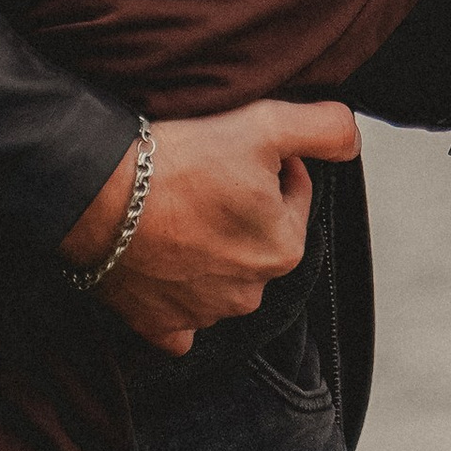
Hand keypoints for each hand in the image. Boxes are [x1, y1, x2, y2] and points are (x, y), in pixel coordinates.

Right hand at [62, 100, 360, 357]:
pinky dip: (176, 297)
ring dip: (209, 245)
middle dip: (242, 207)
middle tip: (204, 175)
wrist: (99, 197)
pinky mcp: (159, 326)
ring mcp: (203, 315)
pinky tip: (163, 268)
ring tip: (177, 209)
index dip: (270, 162)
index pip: (293, 193)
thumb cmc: (180, 160)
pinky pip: (179, 319)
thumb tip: (352, 140)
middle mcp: (250, 292)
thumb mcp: (266, 124)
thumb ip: (326, 128)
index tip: (235, 148)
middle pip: (258, 235)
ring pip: (221, 274)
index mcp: (284, 247)